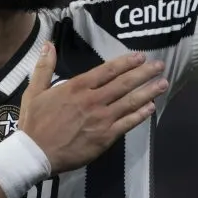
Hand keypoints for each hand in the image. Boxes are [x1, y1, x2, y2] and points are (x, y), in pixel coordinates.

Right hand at [18, 43, 165, 173]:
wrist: (35, 154)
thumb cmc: (34, 123)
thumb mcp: (34, 91)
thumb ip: (44, 67)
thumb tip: (48, 44)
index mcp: (77, 87)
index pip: (108, 70)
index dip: (126, 62)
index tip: (140, 56)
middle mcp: (93, 100)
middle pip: (124, 83)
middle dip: (144, 73)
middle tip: (160, 66)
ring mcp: (101, 118)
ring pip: (130, 101)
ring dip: (149, 91)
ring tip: (163, 83)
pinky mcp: (105, 136)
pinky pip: (127, 123)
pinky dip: (140, 114)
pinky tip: (151, 107)